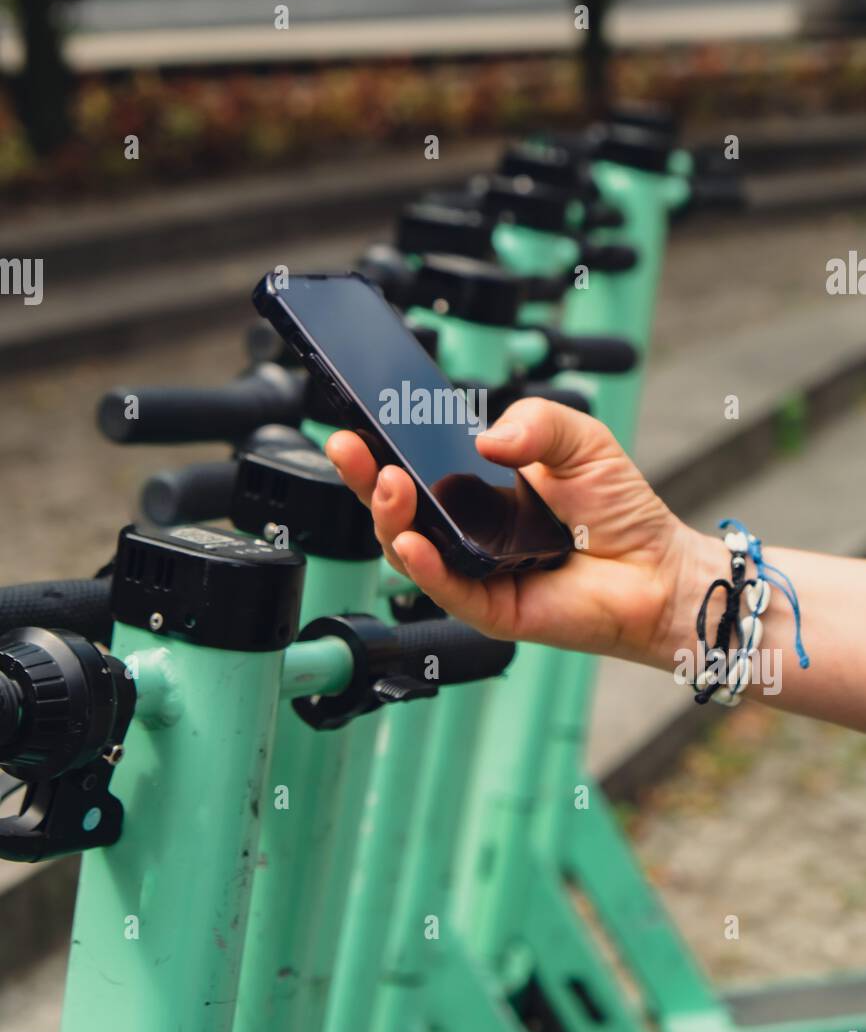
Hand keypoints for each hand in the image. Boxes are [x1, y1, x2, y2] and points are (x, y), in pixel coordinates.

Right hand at [326, 398, 697, 664]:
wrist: (658, 570)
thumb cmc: (619, 511)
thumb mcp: (580, 440)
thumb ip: (536, 421)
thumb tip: (486, 438)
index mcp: (476, 490)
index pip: (415, 467)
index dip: (381, 447)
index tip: (359, 422)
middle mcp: (465, 533)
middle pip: (396, 510)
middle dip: (364, 478)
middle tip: (351, 448)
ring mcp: (473, 572)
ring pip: (408, 552)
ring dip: (388, 518)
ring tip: (389, 484)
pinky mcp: (491, 610)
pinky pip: (447, 591)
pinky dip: (424, 568)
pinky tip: (413, 543)